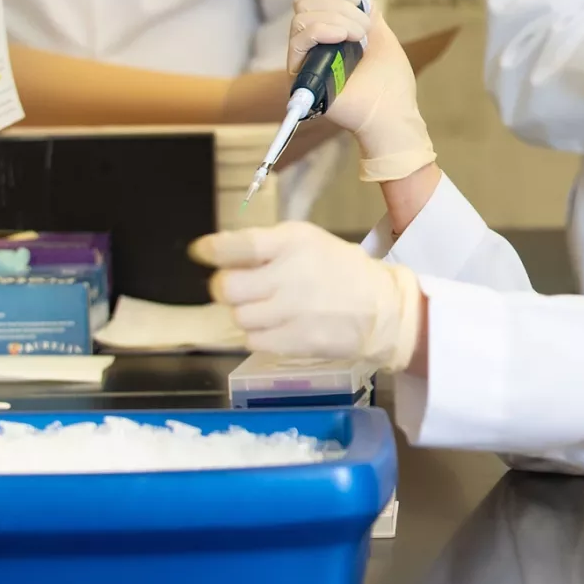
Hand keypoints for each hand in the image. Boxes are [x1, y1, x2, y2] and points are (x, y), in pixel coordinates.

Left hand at [190, 222, 423, 370]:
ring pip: (238, 317)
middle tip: (238, 289)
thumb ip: (266, 246)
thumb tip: (215, 252)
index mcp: (294, 243)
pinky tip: (278, 326)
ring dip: (245, 313)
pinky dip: (259, 335)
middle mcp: (290, 275)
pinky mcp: (295, 341)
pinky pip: (253, 340)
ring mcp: (292, 312)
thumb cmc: (339, 271)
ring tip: (267, 308)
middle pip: (227, 287)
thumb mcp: (308, 242)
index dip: (212, 250)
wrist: (381, 310)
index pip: (239, 246)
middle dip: (225, 288)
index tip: (201, 252)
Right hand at [289, 0, 435, 181]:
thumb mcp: (381, 35)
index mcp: (329, 33)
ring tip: (359, 38)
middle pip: (305, 2)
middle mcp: (312, 45)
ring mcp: (305, 60)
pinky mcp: (300, 77)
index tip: (364, 8)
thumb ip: (366, 9)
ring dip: (337, 19)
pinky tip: (344, 40)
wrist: (393, 112)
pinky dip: (323, 30)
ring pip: (301, 18)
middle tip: (364, 29)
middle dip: (340, 5)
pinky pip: (298, 40)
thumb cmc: (390, 81)